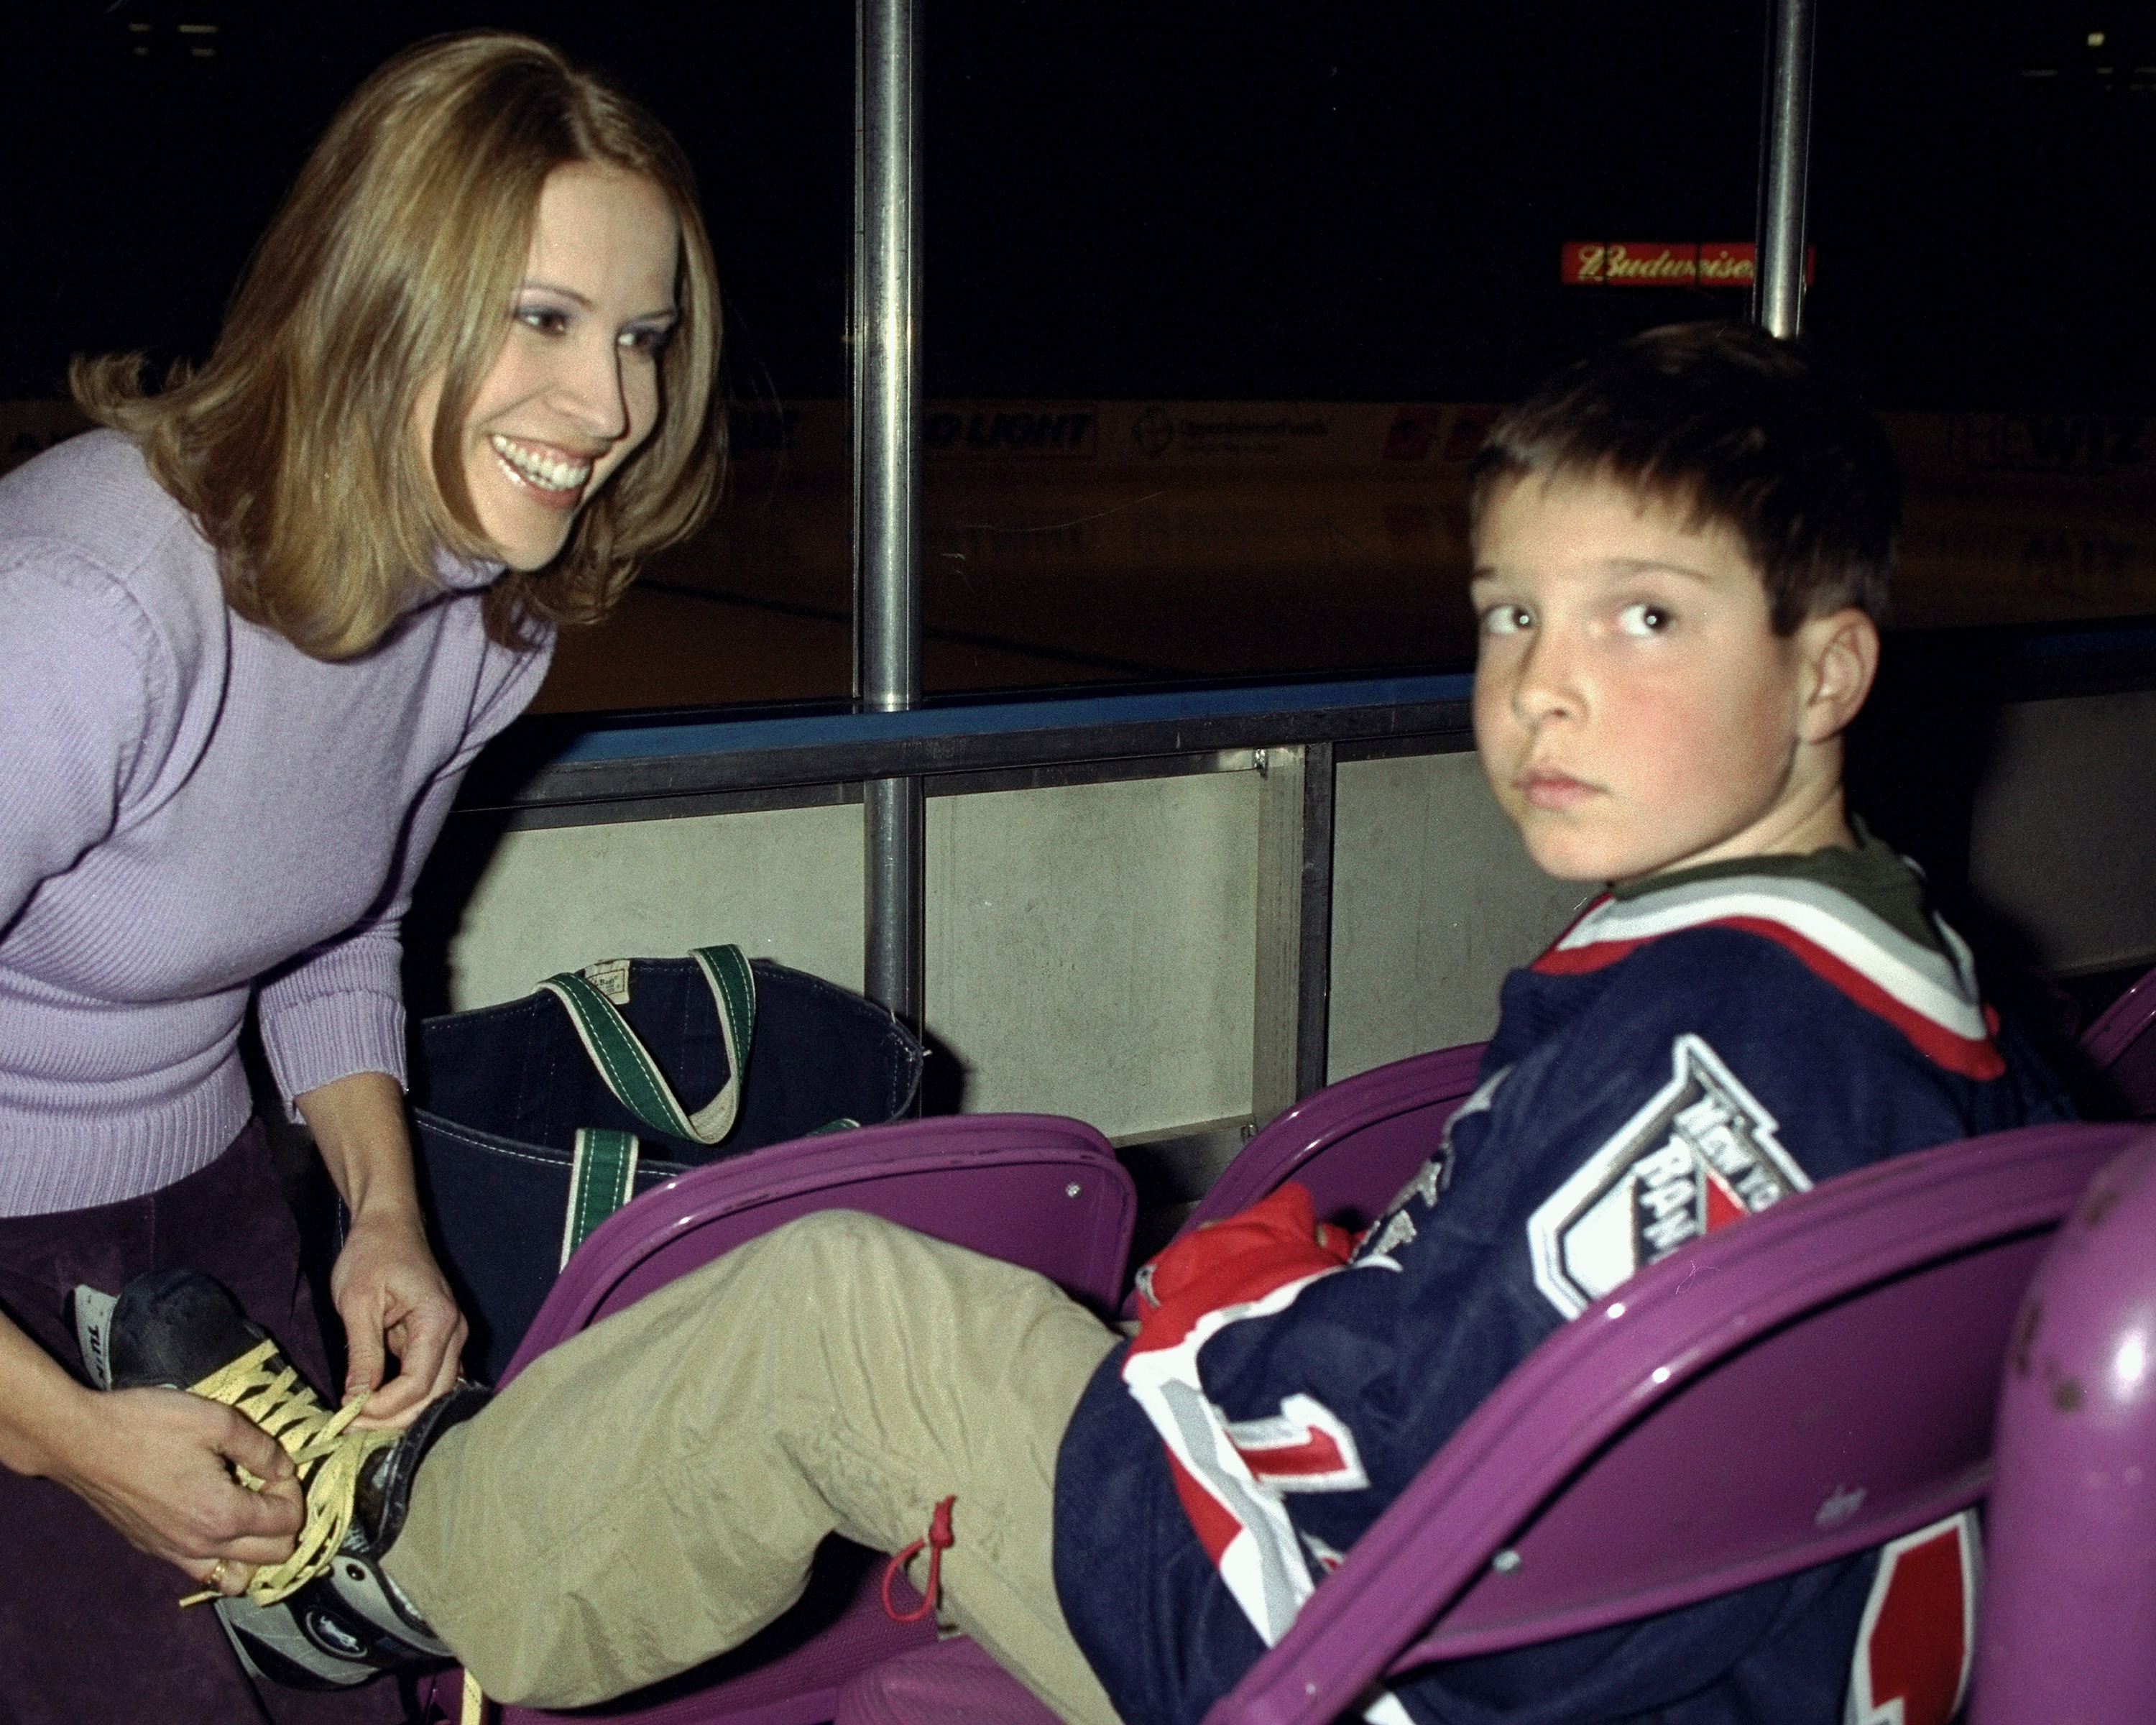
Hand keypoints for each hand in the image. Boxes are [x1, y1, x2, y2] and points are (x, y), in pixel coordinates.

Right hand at [48, 1382, 301, 1593]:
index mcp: (223, 1516)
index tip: (276, 1466)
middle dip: (283, 1521)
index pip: (288, 1523)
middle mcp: (200, 1546)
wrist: (81, 1441)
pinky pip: (200, 1569)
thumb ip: (262, 1449)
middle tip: (268, 1486)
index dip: (293, 1490)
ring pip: (235, 1577)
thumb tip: (283, 1468)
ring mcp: (172, 1553)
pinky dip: (220, 1554)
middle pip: (273, 1558)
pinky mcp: (151, 1548)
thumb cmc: (146, 1426)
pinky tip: (214, 1517)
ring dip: (255, 1549)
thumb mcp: (219, 1421)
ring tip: (249, 1511)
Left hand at [329, 1207, 466, 1427]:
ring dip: (400, 1412)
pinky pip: (427, 1378)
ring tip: (359, 1417)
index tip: (347, 1414)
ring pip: (434, 1392)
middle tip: (349, 1425)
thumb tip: (356, 1402)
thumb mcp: (357, 1303)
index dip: (383, 1408)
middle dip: (392, 1418)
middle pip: (433, 1396)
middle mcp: (454, 1332)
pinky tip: (374, 1402)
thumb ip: (362, 1354)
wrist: (389, 1224)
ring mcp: (450, 1336)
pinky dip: (404, 1397)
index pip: (418, 1384)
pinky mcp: (438, 1338)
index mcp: (438, 1320)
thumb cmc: (372, 1253)